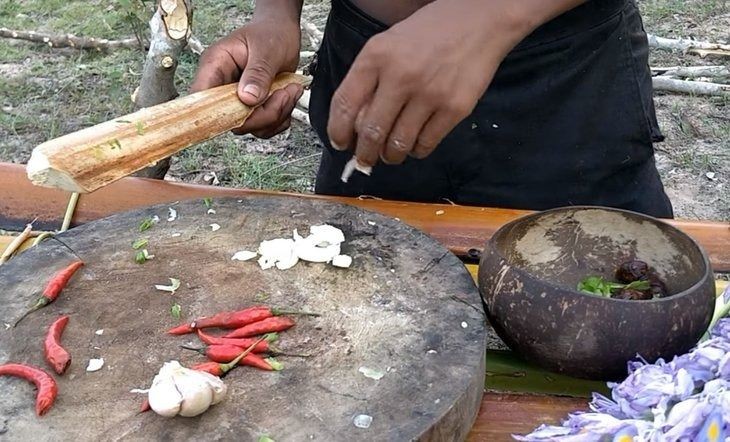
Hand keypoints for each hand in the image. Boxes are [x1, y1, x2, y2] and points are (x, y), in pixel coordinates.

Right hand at [191, 19, 302, 137]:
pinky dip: (281, 118)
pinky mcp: (253, 108)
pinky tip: (288, 98)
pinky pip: (263, 127)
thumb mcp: (266, 49)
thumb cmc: (270, 33)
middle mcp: (223, 86)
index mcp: (215, 66)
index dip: (215, 112)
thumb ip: (258, 73)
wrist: (282, 33)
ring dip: (276, 115)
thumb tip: (247, 98)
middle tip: (283, 94)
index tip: (244, 112)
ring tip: (289, 91)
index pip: (201, 97)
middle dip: (263, 114)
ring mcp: (238, 100)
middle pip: (230, 118)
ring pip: (250, 126)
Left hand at [326, 0, 529, 164]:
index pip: (345, 104)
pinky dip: (416, 150)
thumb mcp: (388, 43)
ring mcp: (430, 94)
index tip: (340, 142)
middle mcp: (401, 75)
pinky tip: (415, 143)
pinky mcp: (455, 108)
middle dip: (364, 154)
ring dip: (390, 155)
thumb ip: (369, 78)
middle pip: (371, 132)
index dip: (337, 131)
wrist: (480, 21)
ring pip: (398, 144)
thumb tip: (356, 123)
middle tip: (365, 159)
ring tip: (391, 154)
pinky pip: (426, 144)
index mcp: (377, 56)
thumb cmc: (430, 32)